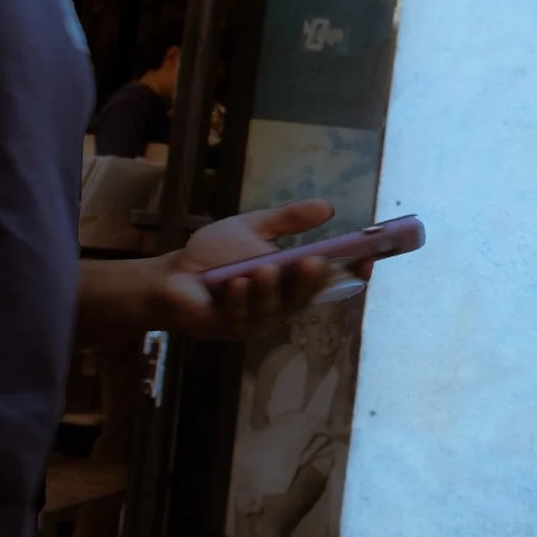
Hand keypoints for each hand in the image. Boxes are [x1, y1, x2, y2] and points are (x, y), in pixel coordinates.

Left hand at [153, 200, 335, 339]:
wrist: (170, 275)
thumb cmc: (212, 255)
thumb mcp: (254, 228)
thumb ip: (289, 220)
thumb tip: (329, 207)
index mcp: (291, 284)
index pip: (330, 283)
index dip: (351, 273)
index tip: (366, 257)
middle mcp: (280, 307)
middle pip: (306, 298)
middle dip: (310, 281)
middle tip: (313, 260)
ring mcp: (256, 321)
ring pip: (274, 308)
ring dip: (269, 288)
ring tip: (262, 268)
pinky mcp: (230, 329)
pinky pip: (243, 316)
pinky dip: (241, 298)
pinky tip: (236, 283)